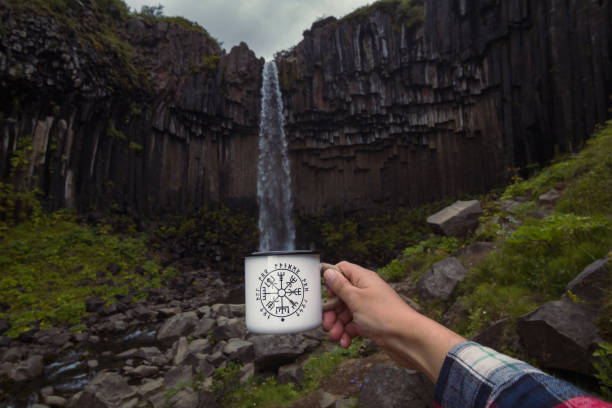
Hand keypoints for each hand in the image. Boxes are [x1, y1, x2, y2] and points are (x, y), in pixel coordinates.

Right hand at [322, 261, 464, 381]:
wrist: (407, 338)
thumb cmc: (384, 315)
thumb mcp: (356, 298)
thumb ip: (340, 286)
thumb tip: (329, 272)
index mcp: (363, 279)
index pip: (342, 270)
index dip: (331, 280)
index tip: (325, 294)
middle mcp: (366, 291)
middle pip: (341, 295)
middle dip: (332, 311)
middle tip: (327, 323)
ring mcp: (369, 307)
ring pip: (346, 313)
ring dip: (338, 325)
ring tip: (336, 337)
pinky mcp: (372, 323)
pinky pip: (354, 325)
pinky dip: (348, 333)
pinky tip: (346, 342)